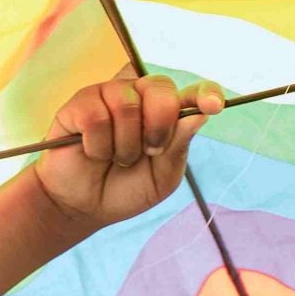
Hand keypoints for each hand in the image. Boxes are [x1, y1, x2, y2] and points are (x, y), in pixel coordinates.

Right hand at [31, 70, 222, 228]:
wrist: (84, 206)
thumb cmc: (126, 189)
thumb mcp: (162, 177)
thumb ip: (178, 146)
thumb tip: (198, 114)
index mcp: (166, 113)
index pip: (191, 93)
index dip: (205, 93)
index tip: (214, 106)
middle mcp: (139, 97)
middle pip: (160, 89)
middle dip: (158, 127)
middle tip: (147, 151)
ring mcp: (109, 96)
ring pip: (126, 105)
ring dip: (124, 145)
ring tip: (115, 158)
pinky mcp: (80, 104)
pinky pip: (96, 117)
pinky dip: (97, 146)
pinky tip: (92, 152)